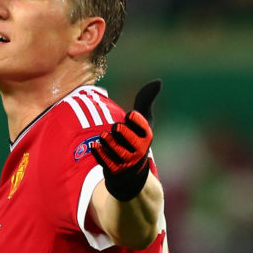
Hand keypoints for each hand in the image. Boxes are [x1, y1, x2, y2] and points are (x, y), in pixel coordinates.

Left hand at [91, 79, 160, 201]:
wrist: (130, 171)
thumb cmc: (136, 138)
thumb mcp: (144, 121)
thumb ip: (146, 100)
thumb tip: (158, 81)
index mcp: (147, 136)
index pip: (142, 125)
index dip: (135, 120)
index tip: (130, 115)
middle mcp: (139, 150)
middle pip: (126, 136)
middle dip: (120, 131)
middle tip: (117, 128)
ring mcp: (127, 161)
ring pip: (115, 149)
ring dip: (108, 141)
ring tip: (104, 136)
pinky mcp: (114, 170)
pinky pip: (105, 160)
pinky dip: (99, 152)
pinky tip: (95, 145)